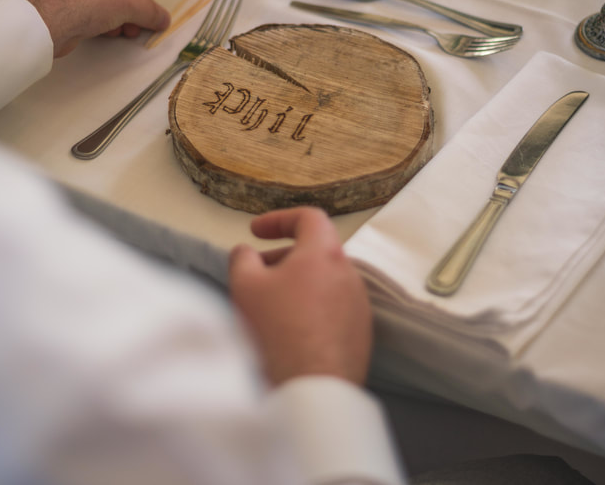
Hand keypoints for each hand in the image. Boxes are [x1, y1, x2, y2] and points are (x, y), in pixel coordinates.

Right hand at [229, 207, 372, 387]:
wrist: (311, 388)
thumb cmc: (276, 330)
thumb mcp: (245, 286)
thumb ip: (242, 259)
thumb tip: (246, 252)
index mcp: (325, 254)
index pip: (309, 217)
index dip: (279, 219)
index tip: (255, 231)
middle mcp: (349, 274)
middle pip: (317, 251)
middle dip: (284, 256)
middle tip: (257, 272)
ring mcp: (359, 305)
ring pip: (325, 282)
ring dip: (298, 284)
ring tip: (271, 305)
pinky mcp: (361, 334)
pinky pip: (334, 309)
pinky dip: (311, 308)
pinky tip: (290, 331)